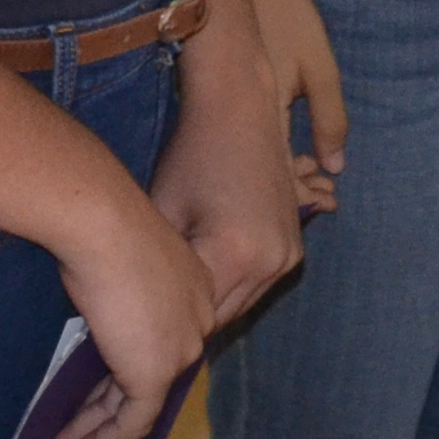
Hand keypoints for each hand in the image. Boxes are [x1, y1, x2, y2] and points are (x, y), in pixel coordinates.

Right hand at [47, 180, 224, 438]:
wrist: (102, 224)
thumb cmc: (99, 228)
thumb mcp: (111, 261)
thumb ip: (113, 293)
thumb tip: (92, 308)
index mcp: (192, 288)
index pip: (157, 341)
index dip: (121, 373)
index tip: (90, 395)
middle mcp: (196, 321)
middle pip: (147, 376)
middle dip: (106, 410)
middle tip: (75, 435)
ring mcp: (179, 349)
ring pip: (137, 406)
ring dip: (95, 435)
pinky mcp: (157, 373)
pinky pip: (131, 423)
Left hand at [149, 36, 304, 323]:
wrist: (240, 111)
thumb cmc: (192, 157)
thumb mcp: (166, 216)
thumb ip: (165, 270)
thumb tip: (147, 307)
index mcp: (237, 256)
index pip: (199, 317)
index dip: (170, 323)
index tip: (143, 327)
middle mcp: (272, 263)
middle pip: (225, 316)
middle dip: (192, 320)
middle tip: (157, 319)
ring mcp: (289, 255)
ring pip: (244, 303)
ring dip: (215, 304)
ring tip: (178, 299)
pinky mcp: (294, 246)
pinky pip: (260, 284)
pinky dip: (234, 286)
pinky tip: (205, 275)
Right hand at [253, 0, 345, 211]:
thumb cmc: (289, 19)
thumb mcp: (319, 68)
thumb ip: (329, 118)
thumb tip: (336, 166)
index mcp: (265, 119)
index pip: (281, 178)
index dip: (305, 198)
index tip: (330, 202)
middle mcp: (243, 124)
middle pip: (267, 178)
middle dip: (298, 192)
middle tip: (326, 195)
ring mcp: (232, 114)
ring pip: (258, 163)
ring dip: (286, 175)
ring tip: (315, 177)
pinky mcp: (229, 104)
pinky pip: (251, 142)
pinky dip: (274, 155)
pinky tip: (294, 154)